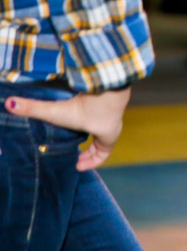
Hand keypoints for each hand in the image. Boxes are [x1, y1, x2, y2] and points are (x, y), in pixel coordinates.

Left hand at [5, 88, 130, 170]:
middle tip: (76, 153)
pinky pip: (102, 111)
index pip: (104, 152)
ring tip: (75, 132)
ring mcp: (113, 110)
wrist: (110, 84)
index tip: (78, 165)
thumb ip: (33, 108)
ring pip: (103, 127)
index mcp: (107, 133)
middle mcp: (112, 124)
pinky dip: (92, 115)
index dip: (93, 161)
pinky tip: (81, 108)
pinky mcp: (110, 97)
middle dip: (90, 149)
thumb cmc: (88, 107)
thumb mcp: (57, 113)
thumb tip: (9, 104)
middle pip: (103, 141)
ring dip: (91, 131)